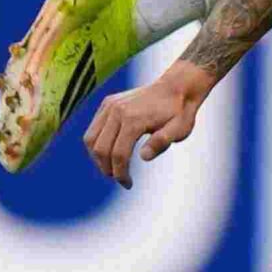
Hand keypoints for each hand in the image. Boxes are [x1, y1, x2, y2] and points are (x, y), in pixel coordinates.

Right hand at [81, 63, 215, 188]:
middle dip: (108, 168)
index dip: (121, 173)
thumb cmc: (180, 111)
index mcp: (133, 119)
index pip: (119, 154)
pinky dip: (96, 143)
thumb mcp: (179, 129)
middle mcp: (117, 111)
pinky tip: (109, 152)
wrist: (177, 86)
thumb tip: (143, 157)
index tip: (127, 184)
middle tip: (120, 178)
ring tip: (112, 168)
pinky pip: (94, 128)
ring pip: (91, 139)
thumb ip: (162, 142)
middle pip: (101, 149)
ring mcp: (110, 105)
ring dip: (98, 158)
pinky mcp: (108, 102)